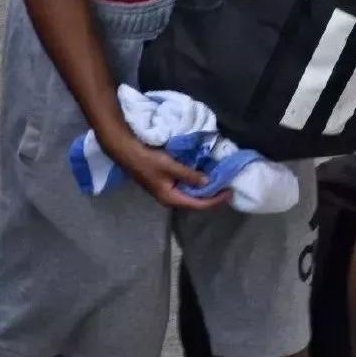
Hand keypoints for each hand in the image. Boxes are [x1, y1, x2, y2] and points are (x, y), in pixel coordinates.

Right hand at [101, 129, 231, 210]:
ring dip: (204, 189)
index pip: (199, 204)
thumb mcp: (170, 166)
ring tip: (219, 181)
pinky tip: (203, 175)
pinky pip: (185, 187)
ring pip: (190, 195)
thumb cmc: (147, 160)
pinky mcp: (165, 183)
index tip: (229, 192)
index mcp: (171, 198)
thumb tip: (208, 182)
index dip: (215, 199)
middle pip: (196, 202)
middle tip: (227, 187)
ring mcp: (167, 191)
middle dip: (212, 196)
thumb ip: (189, 175)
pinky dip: (196, 183)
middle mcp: (169, 198)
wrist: (126, 152)